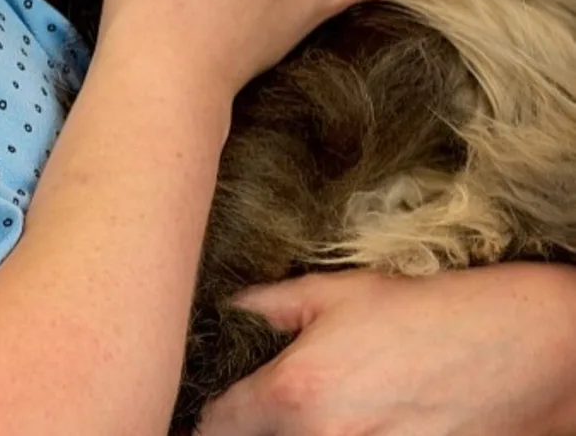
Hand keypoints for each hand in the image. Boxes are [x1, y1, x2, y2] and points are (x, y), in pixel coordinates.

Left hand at [197, 265, 575, 434]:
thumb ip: (274, 303)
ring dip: (296, 435)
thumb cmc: (422, 311)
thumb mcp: (339, 291)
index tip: (203, 412)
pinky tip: (353, 421)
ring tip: (323, 406)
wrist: (511, 348)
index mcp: (295, 391)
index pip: (220, 424)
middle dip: (254, 429)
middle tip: (261, 409)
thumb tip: (233, 306)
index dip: (207, 418)